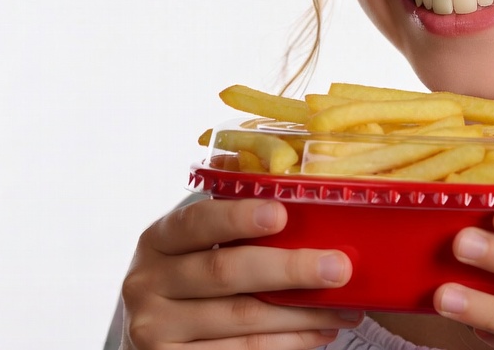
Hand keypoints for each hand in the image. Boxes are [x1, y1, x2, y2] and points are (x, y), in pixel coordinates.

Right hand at [120, 198, 363, 348]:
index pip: (197, 221)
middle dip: (290, 269)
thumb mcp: (191, 244)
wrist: (150, 337)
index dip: (237, 218)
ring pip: (243, 320)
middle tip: (340, 267)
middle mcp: (147, 282)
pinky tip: (319, 331)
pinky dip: (287, 343)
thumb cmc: (187, 278)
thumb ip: (226, 211)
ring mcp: (154, 328)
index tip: (280, 213)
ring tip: (346, 307)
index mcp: (158, 239)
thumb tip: (279, 162)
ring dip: (302, 314)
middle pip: (225, 273)